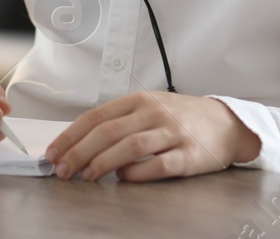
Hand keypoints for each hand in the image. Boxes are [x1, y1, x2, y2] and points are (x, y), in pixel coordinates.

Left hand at [45, 92, 260, 181]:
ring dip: (102, 163)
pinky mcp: (189, 156)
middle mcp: (154, 113)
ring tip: (85, 176)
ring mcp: (172, 134)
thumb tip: (81, 143)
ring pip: (130, 147)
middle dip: (79, 153)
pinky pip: (158, 165)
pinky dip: (137, 173)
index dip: (71, 136)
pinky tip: (122, 179)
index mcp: (138, 100)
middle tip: (62, 170)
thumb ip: (119, 121)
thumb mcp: (148, 108)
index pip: (96, 117)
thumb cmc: (180, 117)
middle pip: (108, 132)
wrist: (226, 123)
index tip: (53, 153)